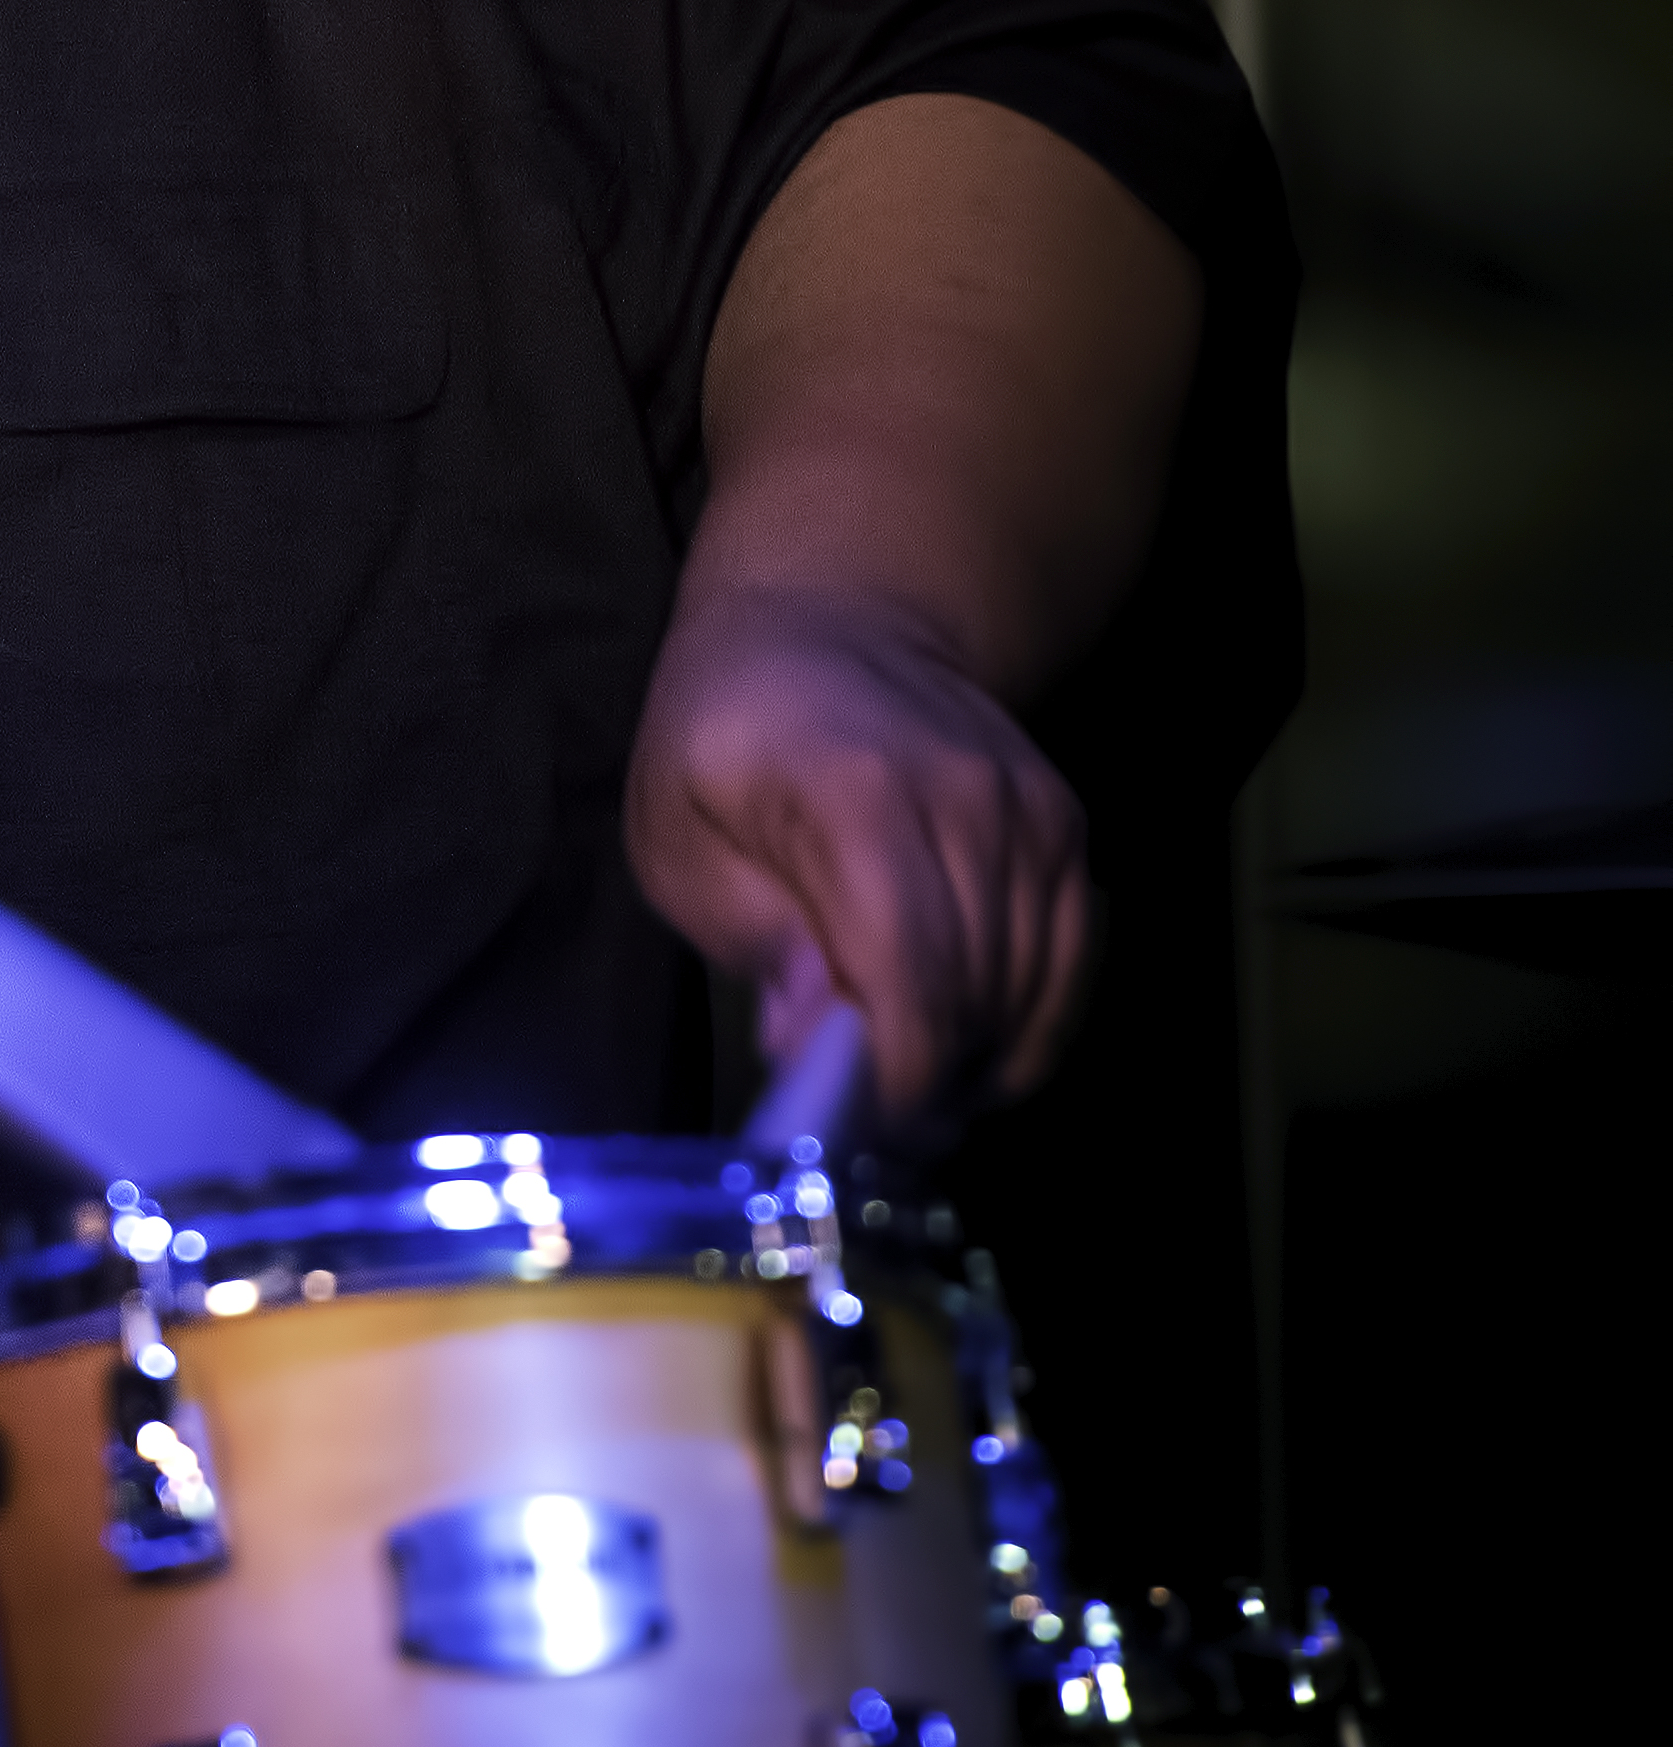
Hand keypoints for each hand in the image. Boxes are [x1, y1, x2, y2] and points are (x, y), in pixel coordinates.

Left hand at [622, 582, 1092, 1121]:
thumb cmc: (724, 734)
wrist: (828, 620)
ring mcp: (1030, 809)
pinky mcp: (1064, 824)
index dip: (896, 1074)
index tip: (857, 1126)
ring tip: (907, 1079)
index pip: (911, 972)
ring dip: (977, 1057)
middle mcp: (966, 799)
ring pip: (1032, 989)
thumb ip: (749, 935)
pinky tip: (967, 1042)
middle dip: (928, 1080)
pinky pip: (1069, 960)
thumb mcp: (677, 831)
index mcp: (853, 796)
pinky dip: (1026, 1021)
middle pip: (978, 993)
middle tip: (871, 1119)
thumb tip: (812, 1045)